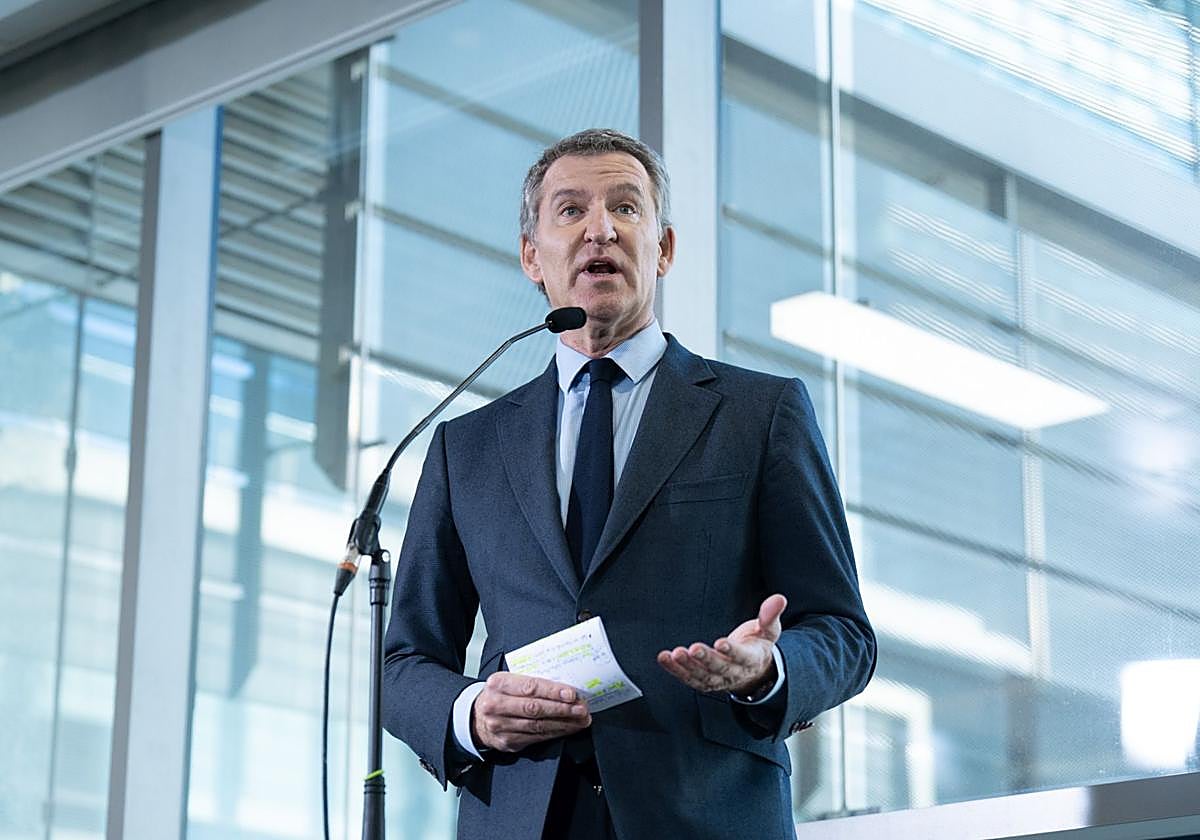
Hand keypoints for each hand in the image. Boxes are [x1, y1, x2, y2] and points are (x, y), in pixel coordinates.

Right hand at [470, 673, 591, 752]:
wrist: (476, 718)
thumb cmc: (499, 695)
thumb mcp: (508, 681)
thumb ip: (530, 682)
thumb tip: (563, 686)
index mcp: (498, 684)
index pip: (530, 687)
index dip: (553, 691)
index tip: (572, 694)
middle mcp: (497, 705)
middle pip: (536, 708)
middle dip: (563, 709)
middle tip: (582, 708)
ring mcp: (501, 726)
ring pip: (538, 726)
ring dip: (564, 723)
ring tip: (580, 720)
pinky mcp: (508, 742)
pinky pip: (536, 738)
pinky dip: (555, 733)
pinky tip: (567, 728)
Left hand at [656, 594, 785, 694]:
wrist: (752, 671)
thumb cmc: (757, 645)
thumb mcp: (768, 630)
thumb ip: (770, 616)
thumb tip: (779, 598)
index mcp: (752, 660)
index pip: (742, 657)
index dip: (732, 651)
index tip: (721, 642)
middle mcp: (734, 673)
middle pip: (719, 668)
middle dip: (706, 659)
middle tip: (694, 649)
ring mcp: (718, 679)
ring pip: (702, 676)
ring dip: (687, 666)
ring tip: (675, 654)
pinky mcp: (704, 681)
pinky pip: (689, 678)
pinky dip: (675, 670)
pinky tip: (665, 658)